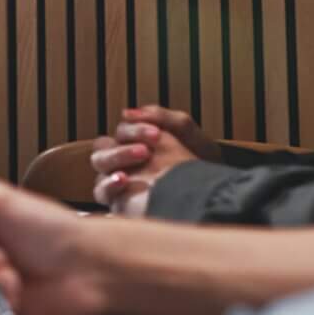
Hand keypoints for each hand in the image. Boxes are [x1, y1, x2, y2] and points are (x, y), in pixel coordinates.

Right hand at [90, 109, 210, 214]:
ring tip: (130, 168)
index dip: (134, 130)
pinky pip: (101, 191)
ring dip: (114, 160)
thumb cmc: (200, 158)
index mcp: (136, 141)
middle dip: (123, 147)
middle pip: (104, 146)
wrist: (215, 189)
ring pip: (99, 165)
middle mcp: (123, 159)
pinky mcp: (119, 201)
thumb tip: (127, 113)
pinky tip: (124, 182)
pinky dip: (108, 185)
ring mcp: (119, 179)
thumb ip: (162, 118)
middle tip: (146, 152)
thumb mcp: (187, 133)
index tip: (157, 135)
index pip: (120, 131)